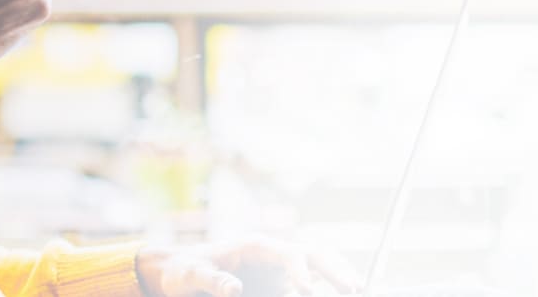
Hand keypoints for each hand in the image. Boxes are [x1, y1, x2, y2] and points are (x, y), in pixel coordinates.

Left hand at [137, 236, 359, 296]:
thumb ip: (212, 281)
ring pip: (318, 266)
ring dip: (338, 275)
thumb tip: (235, 290)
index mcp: (255, 246)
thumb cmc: (184, 270)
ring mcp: (279, 269)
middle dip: (336, 268)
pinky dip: (326, 285)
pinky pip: (309, 282)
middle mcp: (273, 254)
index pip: (289, 254)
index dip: (301, 271)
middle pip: (314, 254)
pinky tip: (339, 291)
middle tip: (354, 287)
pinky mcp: (279, 283)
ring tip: (357, 289)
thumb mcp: (190, 275)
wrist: (180, 272)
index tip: (309, 291)